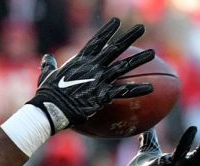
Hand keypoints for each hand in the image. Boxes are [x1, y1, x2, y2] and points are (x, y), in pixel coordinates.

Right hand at [26, 17, 154, 132]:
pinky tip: (150, 88)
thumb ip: (49, 66)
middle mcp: (93, 67)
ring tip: (152, 52)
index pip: (97, 41)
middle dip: (129, 37)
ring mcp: (99, 80)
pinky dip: (137, 90)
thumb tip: (46, 58)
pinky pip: (123, 92)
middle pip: (115, 48)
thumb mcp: (47, 76)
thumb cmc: (47, 94)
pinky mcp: (103, 95)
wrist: (52, 109)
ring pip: (123, 66)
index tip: (117, 22)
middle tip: (141, 28)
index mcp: (80, 61)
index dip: (107, 31)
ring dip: (139, 59)